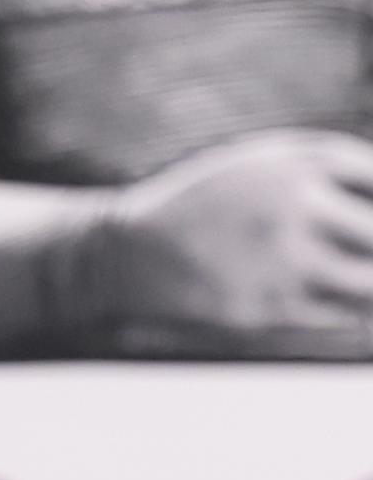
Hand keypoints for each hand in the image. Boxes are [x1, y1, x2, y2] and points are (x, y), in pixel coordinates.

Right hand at [94, 129, 372, 357]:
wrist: (131, 252)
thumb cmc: (211, 203)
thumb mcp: (264, 162)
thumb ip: (333, 169)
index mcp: (300, 162)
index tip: (366, 222)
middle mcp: (295, 205)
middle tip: (364, 253)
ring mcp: (282, 260)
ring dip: (372, 285)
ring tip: (360, 281)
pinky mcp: (268, 308)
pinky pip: (344, 317)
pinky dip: (357, 313)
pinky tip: (349, 305)